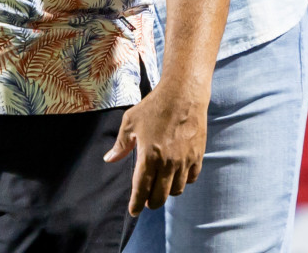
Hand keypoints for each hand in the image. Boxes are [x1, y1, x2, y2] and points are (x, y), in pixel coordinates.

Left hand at [103, 86, 209, 215]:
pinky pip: (191, 179)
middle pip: (160, 196)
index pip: (141, 188)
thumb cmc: (153, 107)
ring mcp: (185, 161)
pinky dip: (183, 181)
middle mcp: (168, 162)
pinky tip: (176, 176)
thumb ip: (121, 145)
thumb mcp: (130, 122)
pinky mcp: (198, 156)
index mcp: (149, 155)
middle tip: (146, 201)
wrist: (183, 95)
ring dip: (166, 192)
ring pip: (176, 190)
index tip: (133, 211)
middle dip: (151, 202)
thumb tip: (109, 159)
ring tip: (160, 186)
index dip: (136, 203)